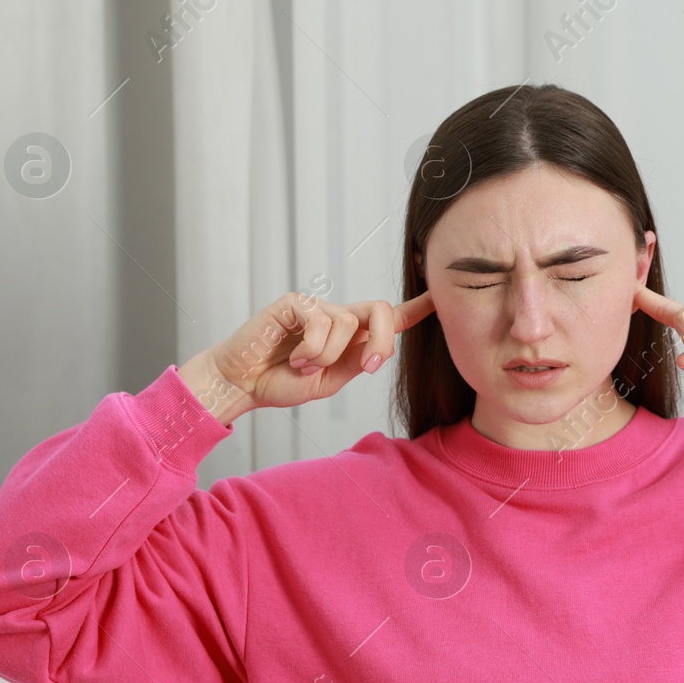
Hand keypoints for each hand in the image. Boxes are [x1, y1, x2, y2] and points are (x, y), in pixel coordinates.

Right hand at [180, 289, 434, 422]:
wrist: (243, 385)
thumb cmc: (282, 383)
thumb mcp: (330, 380)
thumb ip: (357, 361)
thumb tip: (381, 346)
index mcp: (351, 337)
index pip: (389, 318)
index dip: (416, 308)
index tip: (440, 297)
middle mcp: (338, 316)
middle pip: (381, 310)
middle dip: (384, 340)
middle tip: (368, 368)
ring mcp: (316, 307)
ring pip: (349, 324)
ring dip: (328, 356)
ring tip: (303, 366)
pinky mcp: (295, 302)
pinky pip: (321, 321)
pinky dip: (312, 348)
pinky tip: (294, 358)